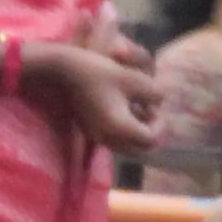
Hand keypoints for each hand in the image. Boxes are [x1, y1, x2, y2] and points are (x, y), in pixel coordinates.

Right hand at [33, 36, 159, 155]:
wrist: (62, 71)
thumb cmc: (97, 72)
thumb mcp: (132, 78)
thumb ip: (153, 93)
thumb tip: (159, 103)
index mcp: (120, 128)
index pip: (151, 140)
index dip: (160, 125)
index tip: (155, 107)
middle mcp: (109, 139)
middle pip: (141, 150)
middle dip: (150, 131)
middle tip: (150, 112)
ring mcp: (99, 137)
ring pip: (128, 146)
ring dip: (138, 130)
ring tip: (138, 108)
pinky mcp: (91, 131)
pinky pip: (116, 139)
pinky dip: (125, 128)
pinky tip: (123, 107)